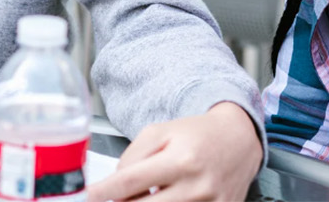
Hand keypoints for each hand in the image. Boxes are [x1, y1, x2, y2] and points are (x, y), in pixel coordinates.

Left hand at [88, 102, 261, 200]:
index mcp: (180, 160)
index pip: (130, 183)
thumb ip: (132, 157)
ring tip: (149, 192)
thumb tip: (113, 186)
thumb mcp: (159, 132)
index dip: (104, 192)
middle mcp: (197, 185)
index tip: (89, 196)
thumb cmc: (197, 134)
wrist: (239, 139)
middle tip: (117, 196)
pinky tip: (167, 196)